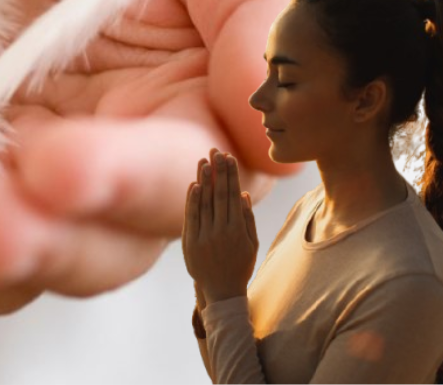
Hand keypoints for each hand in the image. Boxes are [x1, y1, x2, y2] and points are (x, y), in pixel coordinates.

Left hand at [183, 150, 258, 302]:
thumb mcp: (251, 244)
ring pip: (204, 203)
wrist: (221, 291)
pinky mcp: (190, 242)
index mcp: (238, 230)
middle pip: (219, 195)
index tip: (229, 157)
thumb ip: (247, 218)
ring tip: (204, 160)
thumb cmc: (240, 266)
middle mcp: (221, 231)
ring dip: (204, 180)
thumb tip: (243, 193)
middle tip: (217, 150)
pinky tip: (194, 184)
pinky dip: (192, 200)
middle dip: (218, 171)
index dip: (230, 175)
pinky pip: (192, 217)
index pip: (232, 195)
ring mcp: (204, 237)